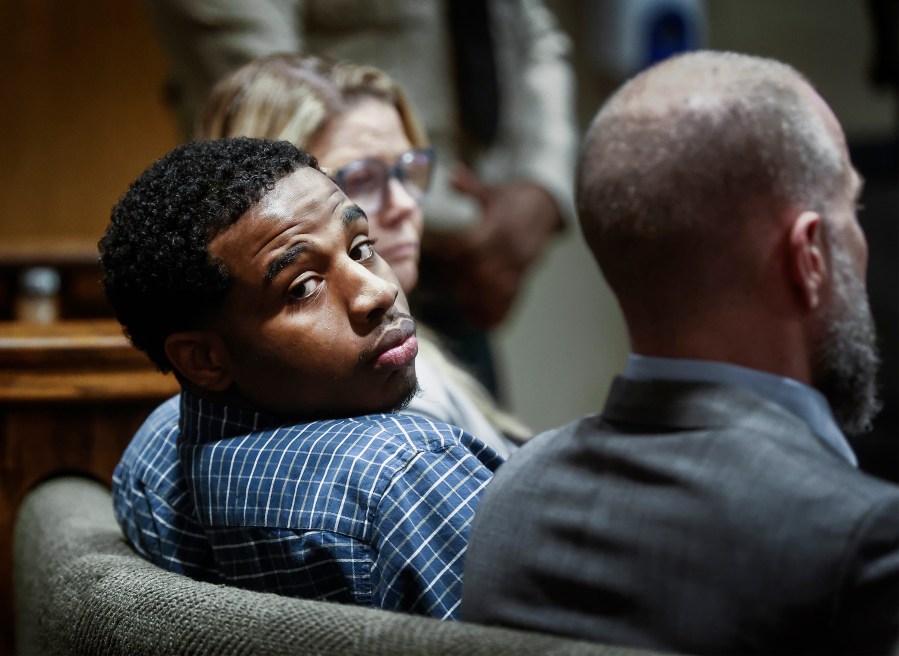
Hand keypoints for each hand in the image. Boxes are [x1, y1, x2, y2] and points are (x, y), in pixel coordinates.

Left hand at [423, 164, 561, 329]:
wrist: (549, 205)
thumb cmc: (516, 197)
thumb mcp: (493, 190)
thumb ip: (470, 186)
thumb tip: (451, 173)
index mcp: (499, 225)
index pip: (471, 243)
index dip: (452, 252)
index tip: (435, 256)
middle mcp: (509, 247)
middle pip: (481, 270)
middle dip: (463, 280)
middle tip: (449, 286)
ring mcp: (519, 263)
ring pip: (498, 287)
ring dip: (480, 299)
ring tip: (464, 307)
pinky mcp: (524, 274)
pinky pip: (513, 297)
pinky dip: (499, 312)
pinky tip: (483, 323)